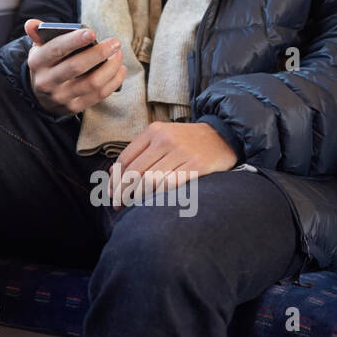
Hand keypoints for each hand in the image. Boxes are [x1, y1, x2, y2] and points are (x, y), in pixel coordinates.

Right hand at [24, 19, 126, 115]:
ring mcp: (61, 97)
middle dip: (99, 53)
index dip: (74, 41)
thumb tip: (31, 23)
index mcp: (37, 63)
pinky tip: (120, 69)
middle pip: (76, 67)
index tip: (92, 32)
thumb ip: (38, 34)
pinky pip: (99, 95)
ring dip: (110, 67)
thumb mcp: (39, 49)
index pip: (56, 49)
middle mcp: (47, 82)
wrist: (43, 96)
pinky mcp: (74, 108)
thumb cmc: (47, 64)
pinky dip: (113, 81)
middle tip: (115, 43)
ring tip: (119, 54)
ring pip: (92, 83)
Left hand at [110, 121, 237, 204]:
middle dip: (122, 192)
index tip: (112, 194)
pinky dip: (157, 196)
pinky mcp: (196, 166)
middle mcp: (166, 139)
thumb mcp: (163, 136)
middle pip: (134, 172)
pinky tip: (153, 203)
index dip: (115, 180)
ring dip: (137, 197)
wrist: (224, 136)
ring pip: (149, 180)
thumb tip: (113, 173)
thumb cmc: (188, 141)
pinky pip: (170, 185)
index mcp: (154, 131)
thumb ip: (139, 151)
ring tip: (132, 205)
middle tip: (118, 205)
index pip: (125, 159)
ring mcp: (182, 152)